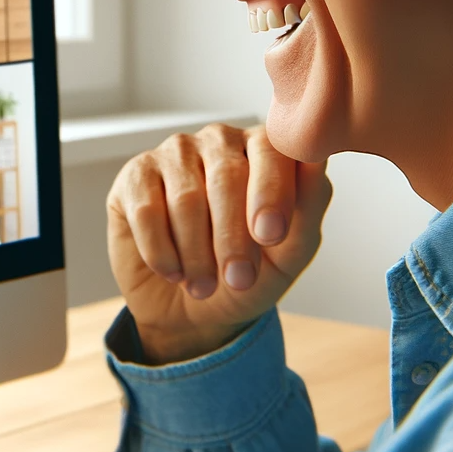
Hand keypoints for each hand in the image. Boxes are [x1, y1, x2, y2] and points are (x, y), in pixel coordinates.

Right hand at [106, 123, 331, 363]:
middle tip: (238, 279)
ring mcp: (175, 154)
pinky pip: (147, 211)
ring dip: (197, 253)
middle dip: (232, 236)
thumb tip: (317, 160)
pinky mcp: (136, 176)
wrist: (193, 309)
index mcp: (264, 150)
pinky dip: (162, 252)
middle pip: (226, 175)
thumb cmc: (248, 275)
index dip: (271, 192)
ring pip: (186, 198)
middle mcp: (220, 142)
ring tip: (203, 285)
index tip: (270, 236)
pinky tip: (173, 270)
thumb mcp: (288, 254)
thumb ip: (309, 208)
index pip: (272, 149)